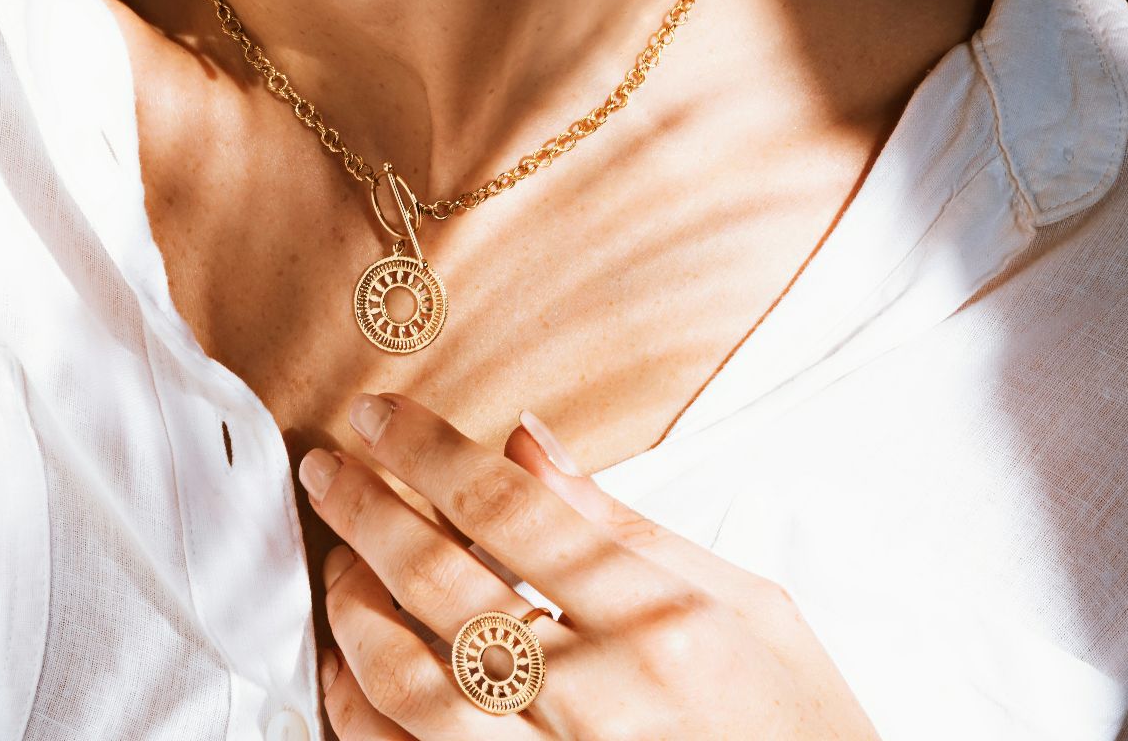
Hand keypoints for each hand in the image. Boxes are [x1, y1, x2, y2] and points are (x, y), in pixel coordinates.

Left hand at [295, 391, 880, 739]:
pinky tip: (345, 674)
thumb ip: (625, 526)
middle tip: (327, 472)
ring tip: (339, 567)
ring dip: (354, 616)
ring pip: (411, 686)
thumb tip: (525, 440)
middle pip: (445, 585)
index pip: (513, 507)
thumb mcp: (749, 606)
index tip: (375, 418)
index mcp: (667, 618)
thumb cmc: (800, 727)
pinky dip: (360, 717)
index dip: (425, 453)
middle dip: (367, 514)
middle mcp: (610, 694)